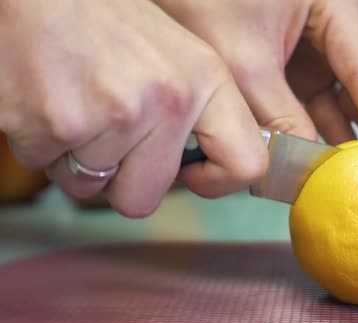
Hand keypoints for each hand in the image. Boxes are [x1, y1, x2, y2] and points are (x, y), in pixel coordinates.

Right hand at [0, 0, 267, 216]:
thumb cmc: (100, 20)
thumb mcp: (173, 54)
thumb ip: (196, 111)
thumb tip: (210, 163)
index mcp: (206, 80)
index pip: (247, 163)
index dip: (216, 182)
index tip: (191, 172)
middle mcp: (170, 99)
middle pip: (145, 198)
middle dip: (117, 179)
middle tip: (103, 133)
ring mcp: (118, 113)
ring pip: (91, 186)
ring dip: (75, 159)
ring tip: (72, 104)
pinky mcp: (61, 123)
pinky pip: (49, 169)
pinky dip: (42, 146)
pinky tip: (46, 102)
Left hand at [152, 0, 357, 175]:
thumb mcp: (240, 58)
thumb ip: (275, 114)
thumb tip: (302, 163)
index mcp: (334, 9)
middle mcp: (334, 27)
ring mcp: (315, 47)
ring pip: (348, 100)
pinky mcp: (295, 64)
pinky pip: (318, 104)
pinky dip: (324, 133)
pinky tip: (337, 164)